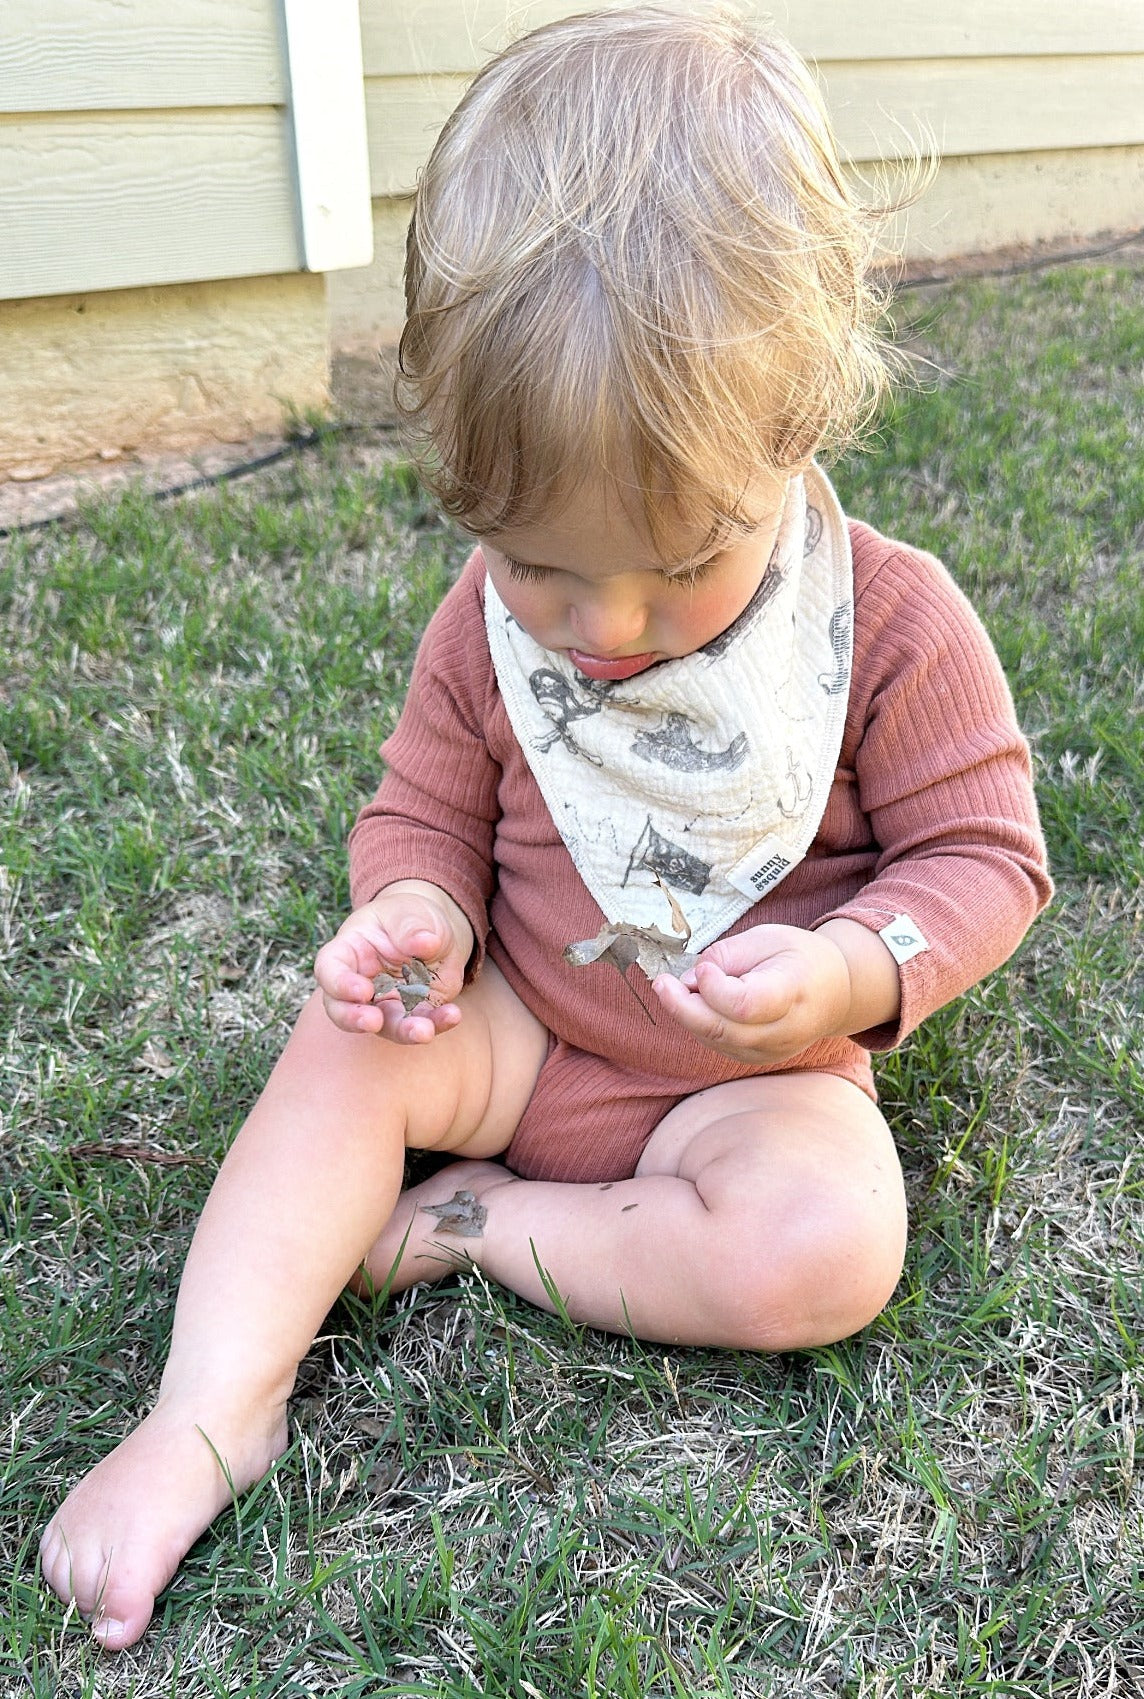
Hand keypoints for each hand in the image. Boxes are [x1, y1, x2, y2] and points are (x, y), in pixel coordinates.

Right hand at [313, 880, 473, 1042]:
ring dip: (404, 1031)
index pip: (329, 970)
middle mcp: (359, 983)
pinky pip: (421, 1024)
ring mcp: (385, 1003)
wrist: (433, 931)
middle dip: (356, 1020)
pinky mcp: (412, 1013)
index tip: (362, 990)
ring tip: (425, 1031)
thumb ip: (410, 926)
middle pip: (343, 1010)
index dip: (339, 984)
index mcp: (348, 952)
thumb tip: (425, 942)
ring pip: (385, 1026)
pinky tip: (452, 1014)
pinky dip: (437, 1023)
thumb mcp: (408, 911)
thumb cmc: (408, 916)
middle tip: (374, 1022)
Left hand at [652, 924, 855, 1066]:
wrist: (835, 992)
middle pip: (723, 1030)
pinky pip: (718, 1045)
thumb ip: (727, 955)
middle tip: (662, 983)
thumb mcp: (767, 937)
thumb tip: (689, 979)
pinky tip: (694, 1002)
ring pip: (715, 1041)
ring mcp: (771, 1051)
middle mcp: (784, 1030)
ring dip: (687, 1015)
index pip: (746, 1005)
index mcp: (793, 992)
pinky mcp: (757, 1059)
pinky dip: (699, 1024)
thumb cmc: (799, 958)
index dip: (716, 990)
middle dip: (683, 1007)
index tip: (703, 969)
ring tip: (674, 988)